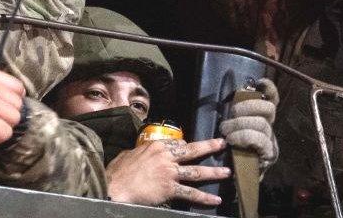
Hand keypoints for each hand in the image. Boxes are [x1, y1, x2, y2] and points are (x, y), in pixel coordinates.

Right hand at [106, 137, 228, 206]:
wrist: (116, 187)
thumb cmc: (118, 171)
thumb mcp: (128, 154)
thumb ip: (139, 152)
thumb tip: (139, 154)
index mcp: (155, 146)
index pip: (177, 143)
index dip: (185, 146)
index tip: (191, 147)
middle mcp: (166, 157)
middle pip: (192, 151)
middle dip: (209, 146)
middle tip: (222, 144)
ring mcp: (170, 173)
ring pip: (196, 171)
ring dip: (214, 172)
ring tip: (226, 172)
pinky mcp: (170, 189)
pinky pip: (191, 193)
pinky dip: (204, 197)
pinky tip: (215, 199)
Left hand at [219, 77, 278, 166]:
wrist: (235, 179)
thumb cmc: (231, 149)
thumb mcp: (231, 126)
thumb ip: (235, 112)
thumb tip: (233, 94)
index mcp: (263, 119)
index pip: (272, 99)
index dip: (269, 88)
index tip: (259, 83)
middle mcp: (271, 128)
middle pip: (268, 108)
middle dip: (247, 107)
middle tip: (231, 115)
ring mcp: (272, 142)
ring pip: (262, 124)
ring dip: (239, 124)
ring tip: (226, 131)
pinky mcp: (269, 156)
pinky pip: (259, 140)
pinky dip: (243, 137)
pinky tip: (232, 140)